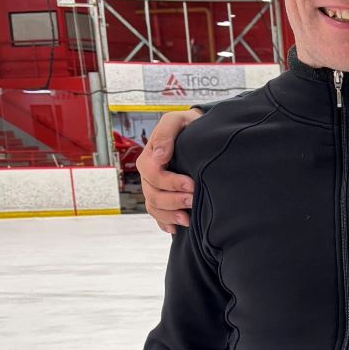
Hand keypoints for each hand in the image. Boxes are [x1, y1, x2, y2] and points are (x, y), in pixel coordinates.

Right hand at [139, 107, 202, 230]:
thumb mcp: (178, 121)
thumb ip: (166, 133)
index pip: (152, 173)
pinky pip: (158, 215)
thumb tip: (158, 155)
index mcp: (150, 156)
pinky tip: (176, 228)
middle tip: (193, 200)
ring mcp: (155, 188)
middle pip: (152, 194)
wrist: (198, 134)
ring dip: (169, 216)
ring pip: (154, 207)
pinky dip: (165, 223)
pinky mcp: (164, 198)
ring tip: (187, 220)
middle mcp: (150, 175)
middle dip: (173, 200)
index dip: (170, 182)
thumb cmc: (188, 126)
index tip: (191, 183)